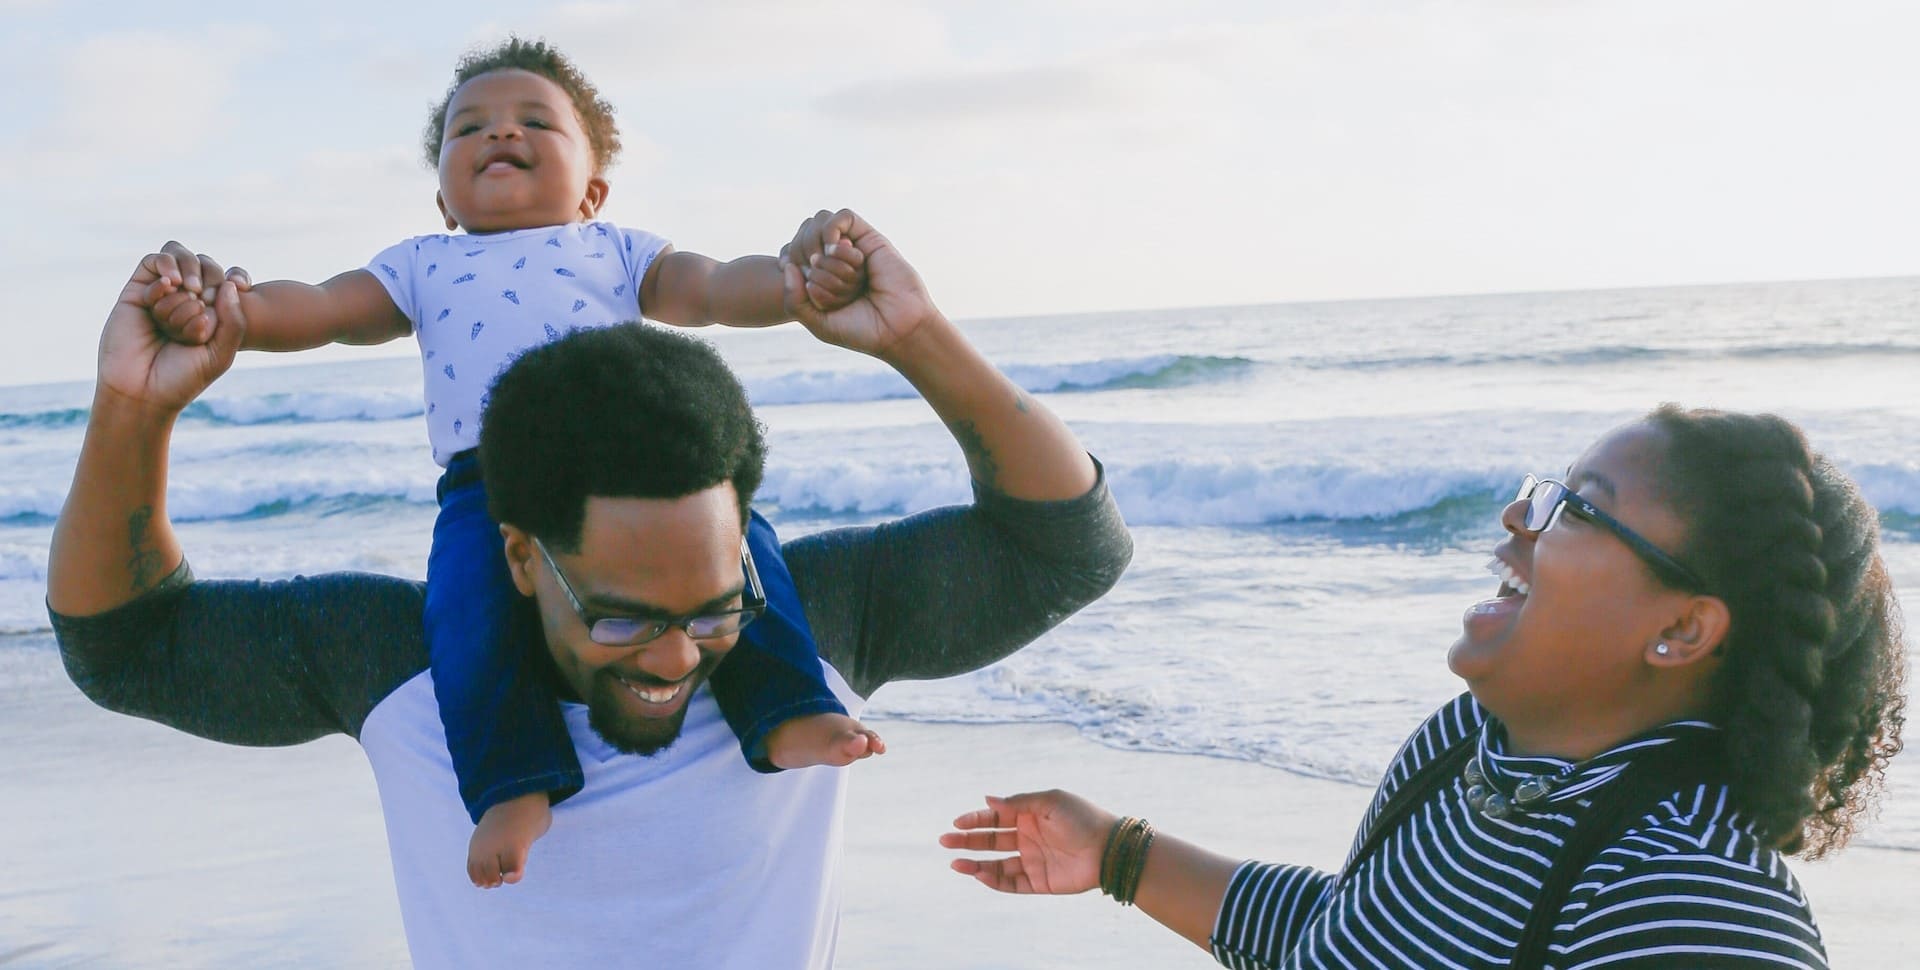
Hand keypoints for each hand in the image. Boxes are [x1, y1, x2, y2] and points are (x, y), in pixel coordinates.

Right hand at [100, 242, 250, 413]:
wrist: (142, 391)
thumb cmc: (183, 377)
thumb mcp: (221, 353)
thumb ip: (234, 320)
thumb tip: (229, 284)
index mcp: (212, 314)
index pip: (229, 280)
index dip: (238, 276)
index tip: (244, 286)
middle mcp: (187, 301)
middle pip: (206, 266)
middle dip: (211, 280)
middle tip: (204, 303)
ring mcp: (162, 296)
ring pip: (180, 259)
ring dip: (190, 272)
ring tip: (191, 291)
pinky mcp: (136, 293)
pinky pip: (152, 263)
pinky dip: (166, 268)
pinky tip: (169, 288)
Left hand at [778, 209, 935, 359]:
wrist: (898, 330)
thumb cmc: (861, 330)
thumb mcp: (818, 323)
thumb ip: (794, 300)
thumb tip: (789, 266)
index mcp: (821, 280)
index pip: (791, 256)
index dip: (790, 265)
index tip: (803, 288)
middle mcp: (835, 262)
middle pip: (804, 244)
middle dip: (816, 271)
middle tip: (836, 292)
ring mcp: (852, 249)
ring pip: (821, 228)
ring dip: (825, 255)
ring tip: (843, 277)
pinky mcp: (870, 238)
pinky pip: (843, 217)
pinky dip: (832, 230)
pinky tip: (836, 250)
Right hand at [939, 790, 1117, 894]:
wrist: (1109, 849)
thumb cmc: (1082, 818)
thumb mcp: (1050, 801)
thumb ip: (1018, 803)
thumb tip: (988, 799)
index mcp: (1030, 815)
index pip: (996, 817)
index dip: (976, 820)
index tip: (957, 823)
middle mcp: (1028, 838)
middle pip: (990, 840)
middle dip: (967, 841)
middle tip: (945, 841)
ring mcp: (1032, 860)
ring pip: (996, 864)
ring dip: (975, 864)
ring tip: (956, 863)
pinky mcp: (1039, 882)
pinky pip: (1011, 883)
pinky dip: (994, 881)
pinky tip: (980, 875)